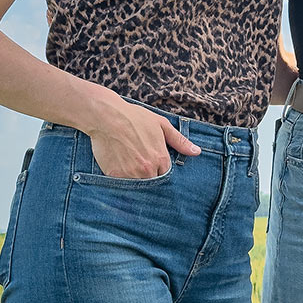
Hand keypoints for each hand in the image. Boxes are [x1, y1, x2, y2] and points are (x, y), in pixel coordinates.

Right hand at [86, 92, 200, 178]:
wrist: (106, 116)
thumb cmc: (135, 118)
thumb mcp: (162, 125)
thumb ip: (180, 141)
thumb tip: (197, 152)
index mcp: (160, 159)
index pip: (165, 175)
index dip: (160, 169)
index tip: (153, 163)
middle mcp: (147, 170)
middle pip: (152, 182)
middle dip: (148, 176)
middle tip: (139, 163)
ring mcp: (130, 175)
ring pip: (137, 185)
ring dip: (135, 178)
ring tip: (128, 162)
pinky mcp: (114, 176)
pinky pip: (120, 184)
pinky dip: (121, 177)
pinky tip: (118, 164)